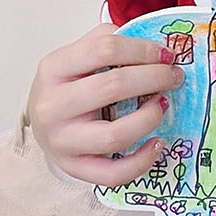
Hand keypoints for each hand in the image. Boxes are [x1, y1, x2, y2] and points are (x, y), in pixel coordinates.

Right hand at [28, 23, 184, 186]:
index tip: (166, 53)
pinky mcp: (74, 168)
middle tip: (174, 76)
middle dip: (154, 78)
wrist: (42, 121)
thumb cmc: (67, 85)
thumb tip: (153, 42)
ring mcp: (62, 141)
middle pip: (113, 87)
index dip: (142, 49)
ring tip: (163, 104)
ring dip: (149, 118)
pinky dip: (142, 161)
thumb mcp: (77, 55)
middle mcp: (53, 105)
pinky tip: (158, 143)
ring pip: (115, 134)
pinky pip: (114, 173)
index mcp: (54, 68)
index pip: (103, 49)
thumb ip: (108, 41)